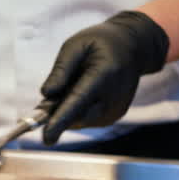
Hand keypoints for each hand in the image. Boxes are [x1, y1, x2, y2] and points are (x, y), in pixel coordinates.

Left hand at [38, 11, 169, 145]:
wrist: (132, 48)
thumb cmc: (100, 43)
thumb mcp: (75, 45)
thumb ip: (61, 70)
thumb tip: (46, 94)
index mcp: (105, 73)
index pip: (79, 100)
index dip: (61, 119)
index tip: (47, 136)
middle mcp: (114, 96)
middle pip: (78, 116)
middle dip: (57, 114)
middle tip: (46, 102)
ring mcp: (116, 109)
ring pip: (80, 121)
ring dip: (67, 112)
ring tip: (73, 87)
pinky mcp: (115, 116)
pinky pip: (87, 120)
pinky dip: (77, 112)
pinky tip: (83, 94)